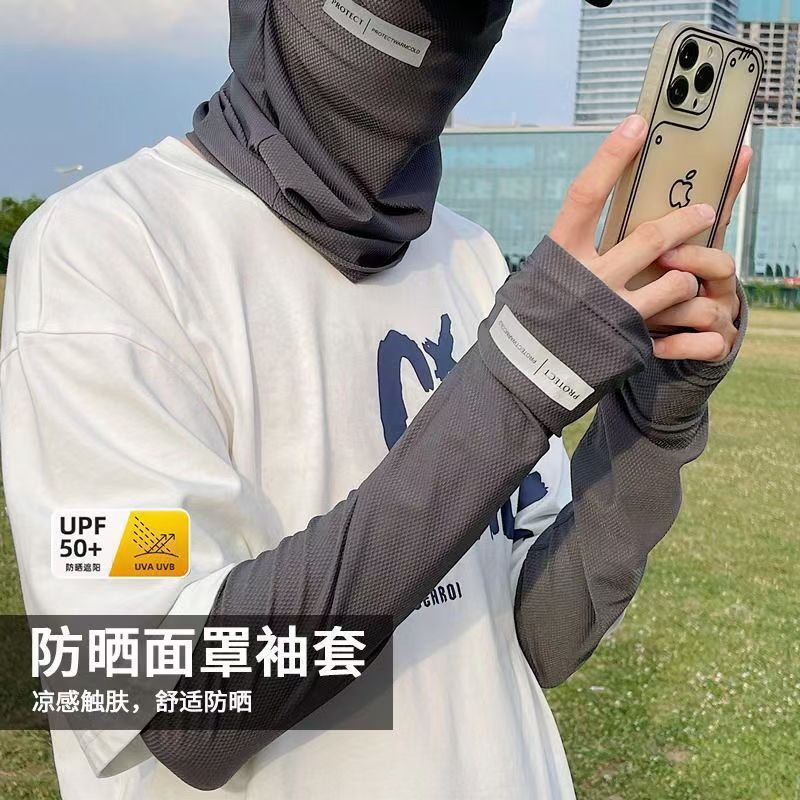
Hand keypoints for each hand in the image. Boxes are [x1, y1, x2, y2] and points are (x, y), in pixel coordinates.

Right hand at [549, 114, 730, 362]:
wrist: (524, 379)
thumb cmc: (528, 323)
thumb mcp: (539, 279)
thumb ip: (567, 253)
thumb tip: (591, 223)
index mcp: (559, 255)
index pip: (586, 194)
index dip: (612, 156)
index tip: (637, 124)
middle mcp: (587, 277)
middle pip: (649, 236)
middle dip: (684, 220)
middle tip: (706, 209)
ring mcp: (612, 309)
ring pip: (673, 277)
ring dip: (687, 270)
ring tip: (689, 271)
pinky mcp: (630, 337)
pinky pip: (672, 311)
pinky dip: (680, 302)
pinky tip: (675, 306)